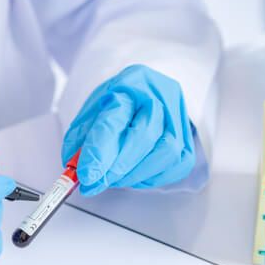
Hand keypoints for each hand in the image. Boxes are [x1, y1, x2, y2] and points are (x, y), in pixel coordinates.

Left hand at [62, 64, 195, 195]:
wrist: (147, 92)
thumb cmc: (120, 100)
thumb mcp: (92, 110)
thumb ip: (81, 139)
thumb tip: (75, 170)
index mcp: (131, 83)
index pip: (115, 119)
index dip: (99, 151)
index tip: (85, 175)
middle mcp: (160, 96)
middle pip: (144, 135)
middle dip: (117, 166)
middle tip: (96, 182)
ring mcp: (179, 116)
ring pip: (166, 152)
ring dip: (135, 174)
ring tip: (115, 178)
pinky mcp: (189, 138)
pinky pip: (177, 165)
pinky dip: (152, 177)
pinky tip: (136, 175)